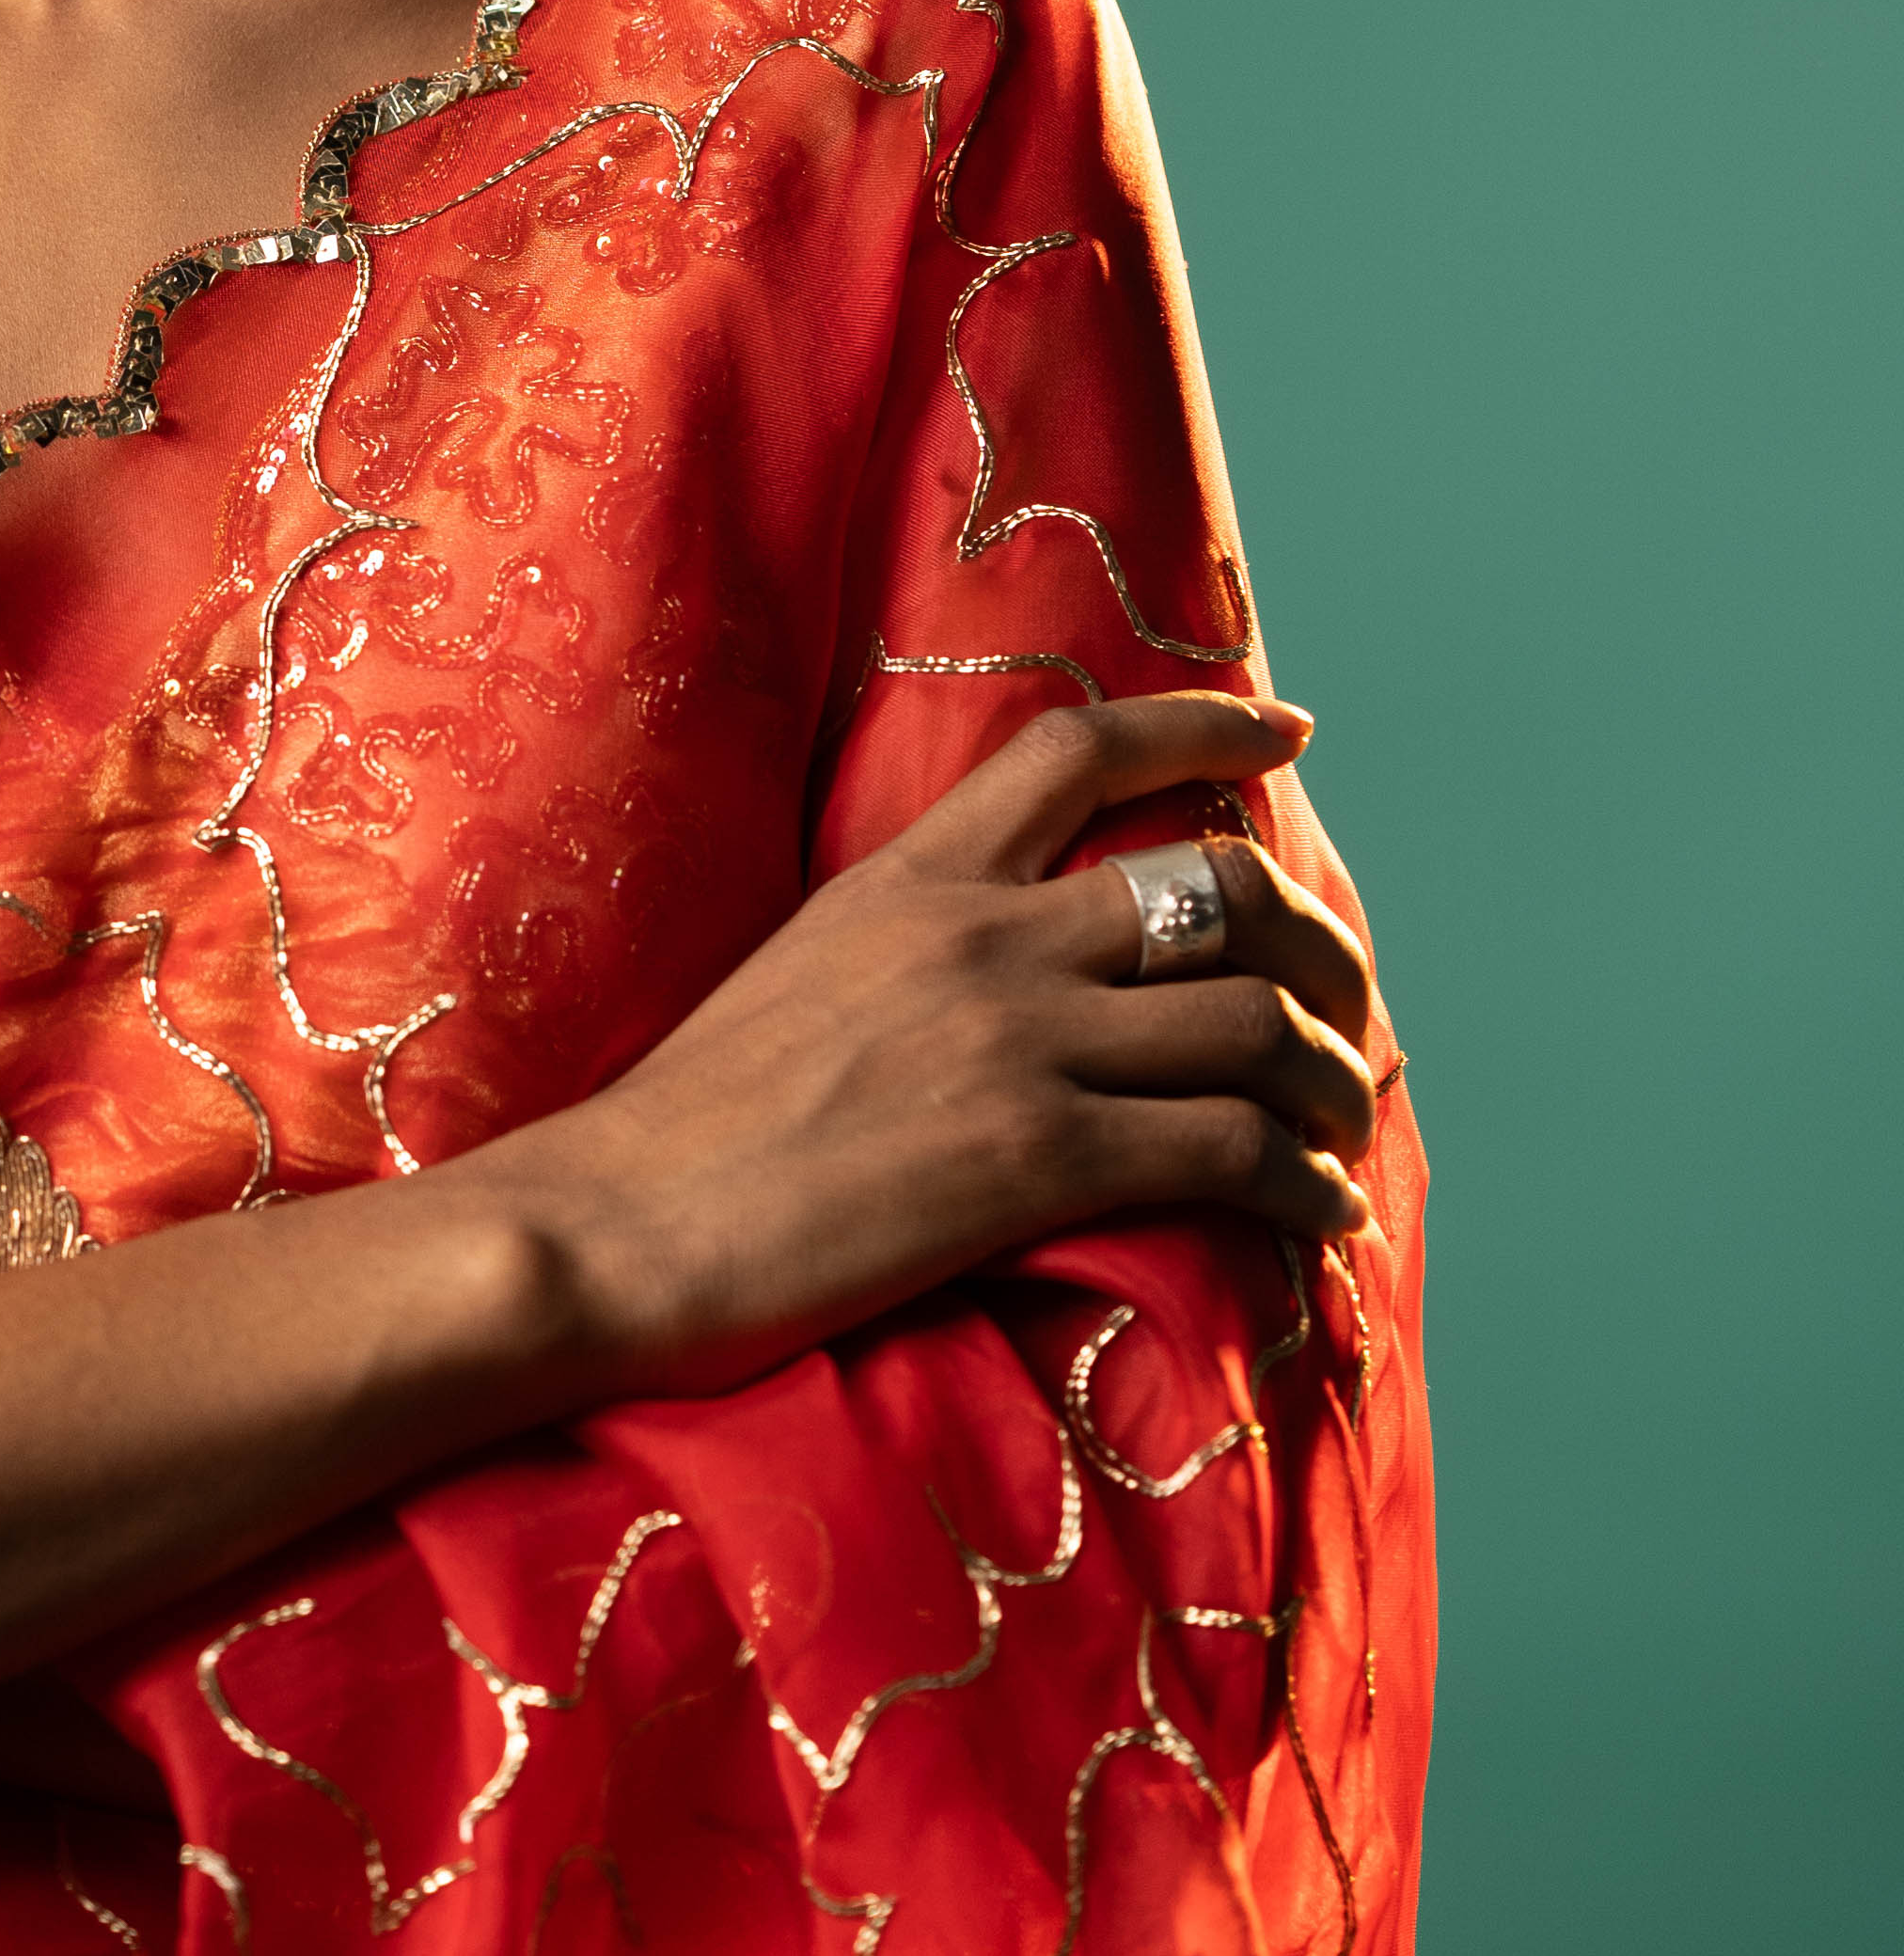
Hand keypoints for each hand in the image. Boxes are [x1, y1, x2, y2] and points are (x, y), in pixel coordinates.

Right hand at [510, 692, 1376, 1401]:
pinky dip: (1302, 1180)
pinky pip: (1229, 1148)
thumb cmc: (684, 1131)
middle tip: (1344, 1007)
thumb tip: (1004, 967)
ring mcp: (1013, 1043)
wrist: (611, 1228)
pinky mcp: (1035, 1158)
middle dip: (1318, 947)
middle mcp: (979, 936)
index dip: (1205, 727)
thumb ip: (909, 947)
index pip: (1081, 750)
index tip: (1287, 738)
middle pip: (1219, 889)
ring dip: (1329, 1077)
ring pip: (1253, 1022)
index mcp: (911, 876)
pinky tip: (1314, 1211)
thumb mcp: (799, 975)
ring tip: (1340, 1125)